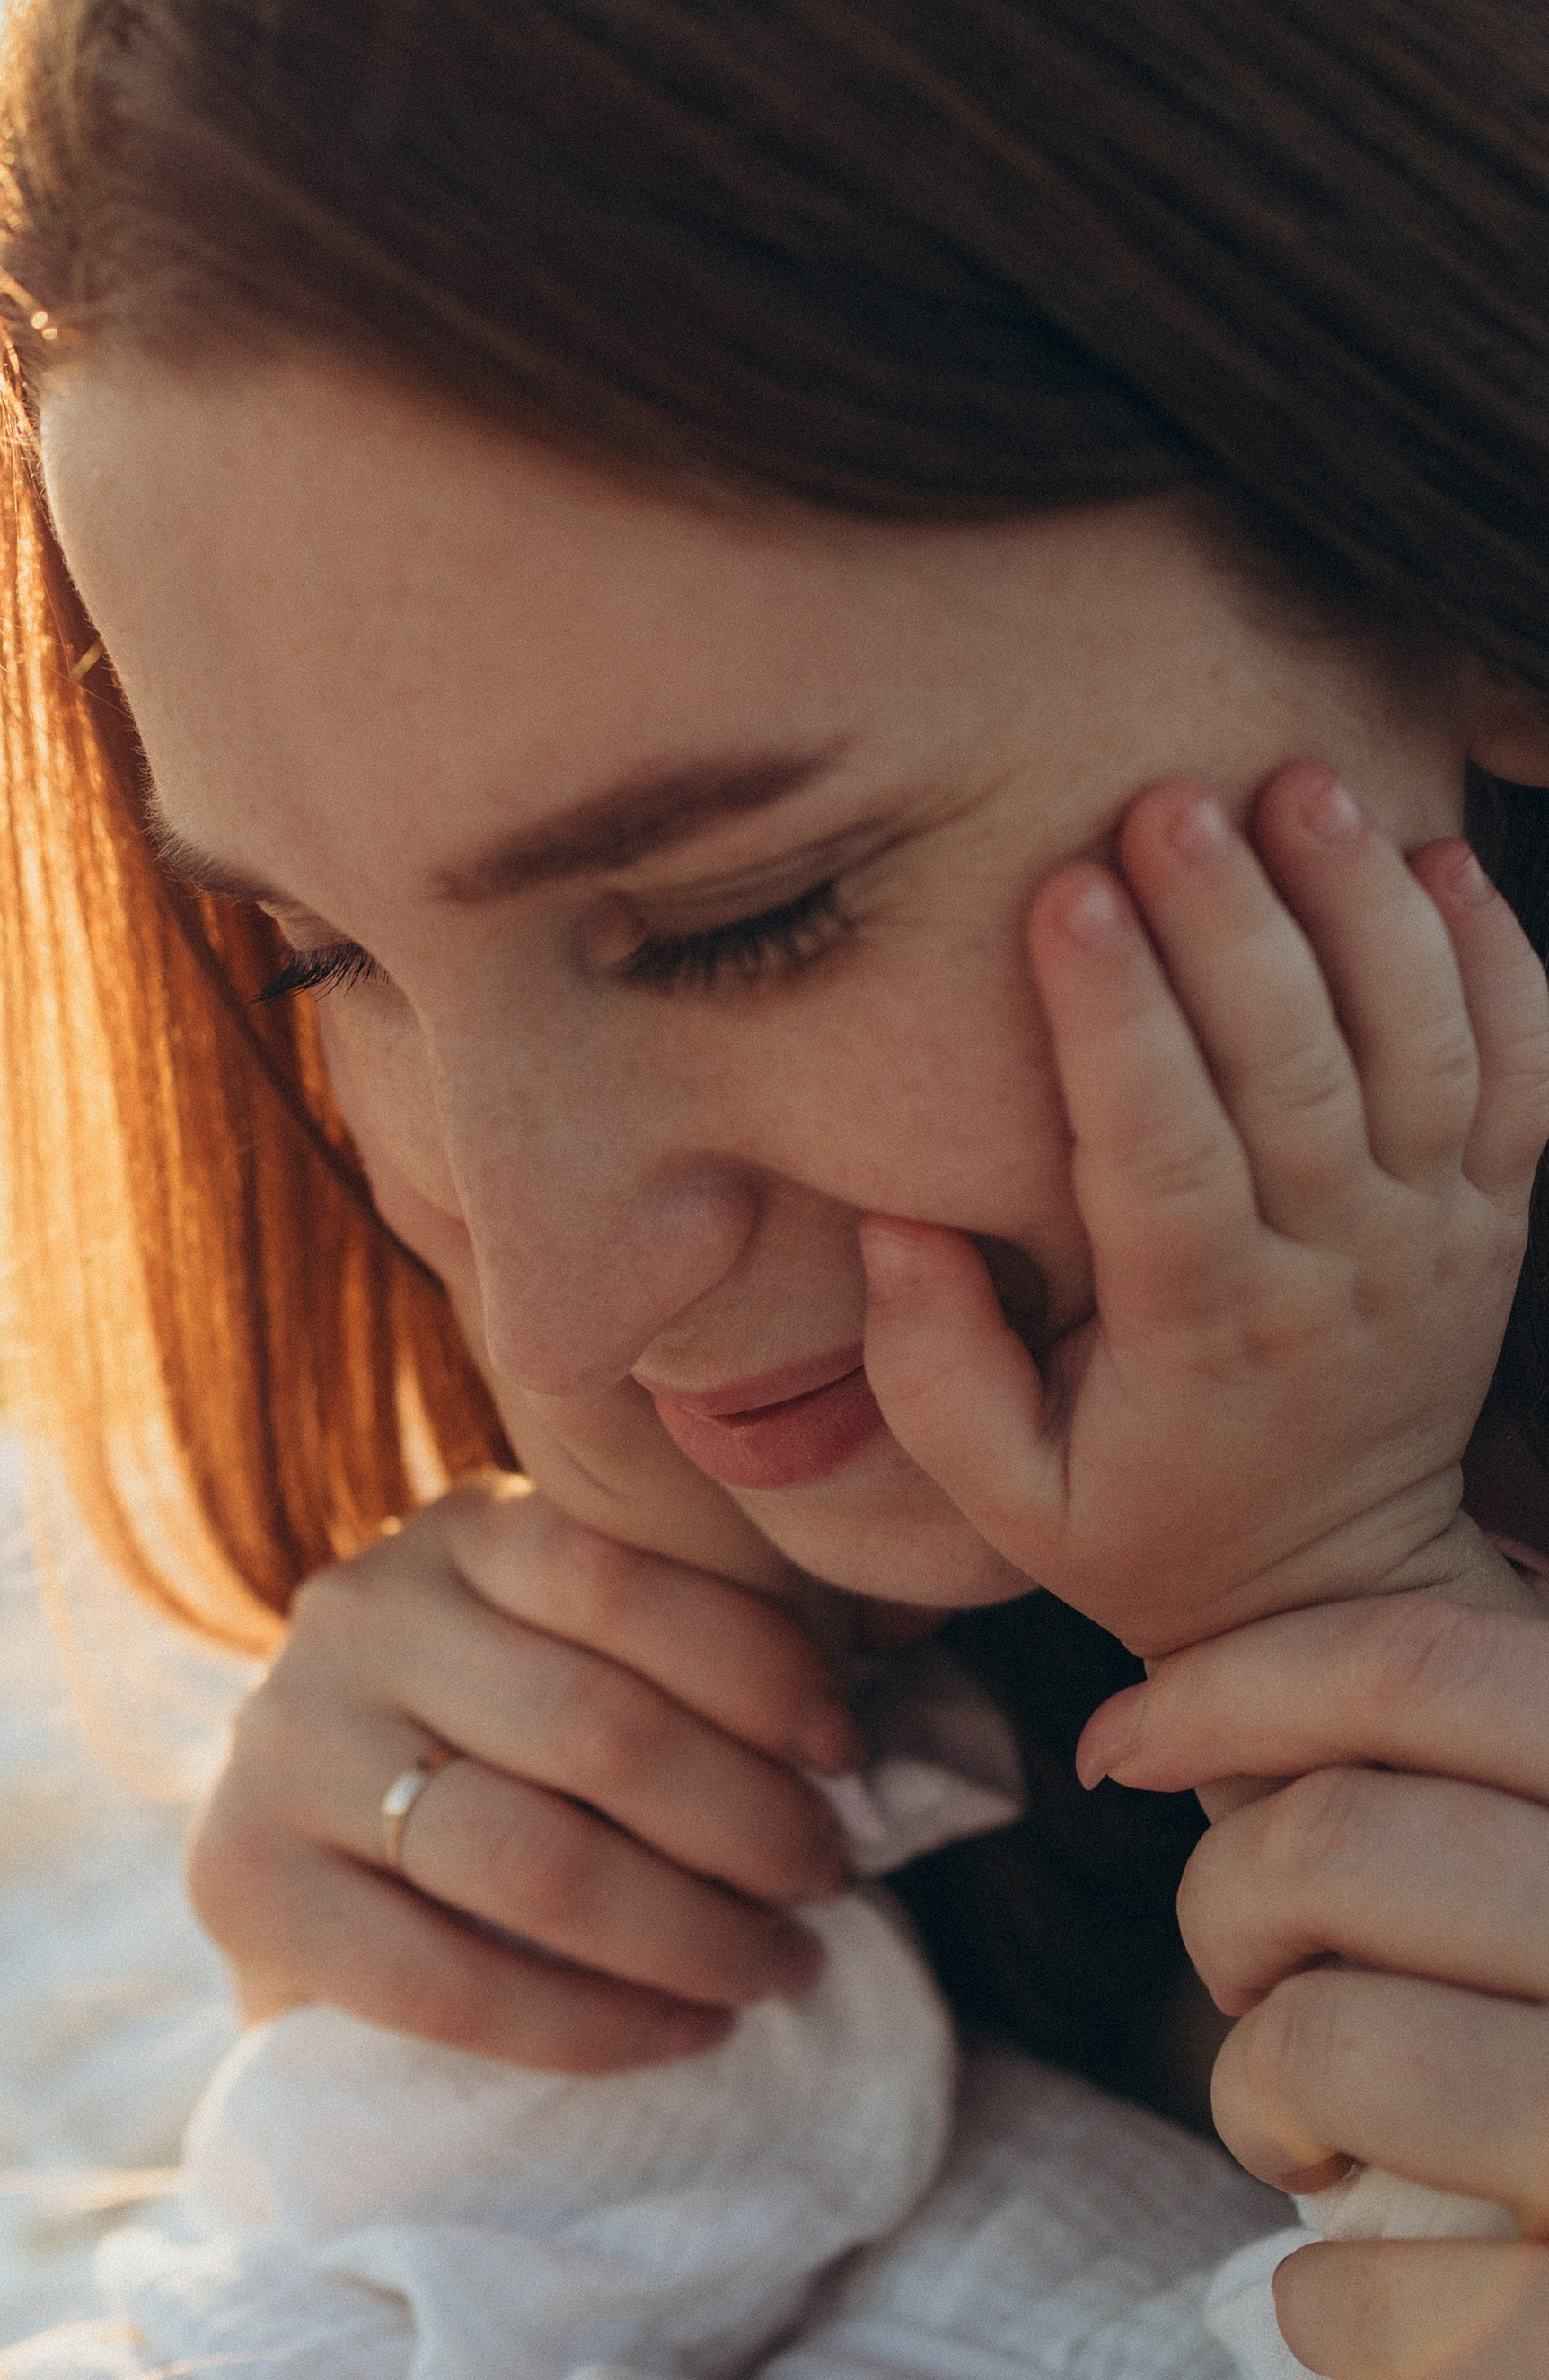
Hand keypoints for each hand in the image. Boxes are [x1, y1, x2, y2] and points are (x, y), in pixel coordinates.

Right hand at [185, 1474, 862, 2070]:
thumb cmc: (520, 1756)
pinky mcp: (240, 1883)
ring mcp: (281, 1745)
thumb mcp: (593, 1655)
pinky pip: (445, 1979)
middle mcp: (353, 1616)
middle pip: (593, 1726)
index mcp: (457, 1533)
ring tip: (778, 1967)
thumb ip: (695, 1646)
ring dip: (691, 1931)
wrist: (330, 1873)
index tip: (845, 1751)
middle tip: (826, 1881)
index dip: (758, 1667)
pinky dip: (593, 2024)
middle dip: (745, 1822)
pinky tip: (685, 2032)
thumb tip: (876, 1694)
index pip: (618, 1575)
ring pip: (531, 1858)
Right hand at [858, 767, 1548, 1659]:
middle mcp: (1338, 1275)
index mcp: (1206, 1335)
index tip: (1066, 895)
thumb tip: (894, 1227)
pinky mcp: (1494, 1214)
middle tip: (1172, 802)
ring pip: (1425, 1047)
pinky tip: (1438, 860)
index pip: (1166, 1156)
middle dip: (1237, 924)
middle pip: (1300, 1074)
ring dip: (1366, 907)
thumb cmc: (1146, 1526)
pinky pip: (1525, 1069)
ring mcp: (1435, 1238)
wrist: (1334, 1592)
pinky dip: (1498, 958)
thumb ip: (934, 1372)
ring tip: (1303, 786)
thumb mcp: (1008, 1498)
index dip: (1120, 1021)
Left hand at [1081, 1595, 1548, 2379]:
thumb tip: (1179, 1727)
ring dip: (1258, 2099)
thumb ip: (1481, 1794)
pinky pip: (1364, 2306)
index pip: (1419, 1666)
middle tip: (1262, 1981)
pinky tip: (1372, 2307)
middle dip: (1228, 1908)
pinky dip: (1326, 2312)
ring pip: (1319, 2049)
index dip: (1227, 1685)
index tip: (1131, 1739)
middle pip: (1324, 1843)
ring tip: (1318, 2141)